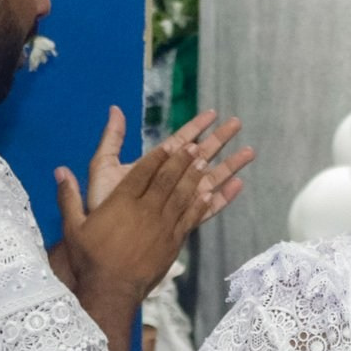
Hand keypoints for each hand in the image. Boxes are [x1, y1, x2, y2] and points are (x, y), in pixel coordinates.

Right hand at [56, 136, 216, 312]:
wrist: (111, 291)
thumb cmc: (90, 260)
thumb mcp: (72, 227)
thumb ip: (68, 197)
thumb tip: (59, 170)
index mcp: (121, 202)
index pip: (143, 172)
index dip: (157, 156)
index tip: (169, 144)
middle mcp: (145, 210)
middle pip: (166, 179)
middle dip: (180, 160)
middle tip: (193, 146)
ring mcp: (162, 227)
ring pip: (181, 195)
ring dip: (193, 177)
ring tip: (204, 161)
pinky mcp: (172, 243)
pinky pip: (190, 218)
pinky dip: (200, 205)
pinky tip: (209, 194)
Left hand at [82, 106, 253, 215]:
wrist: (102, 241)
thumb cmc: (100, 204)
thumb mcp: (103, 167)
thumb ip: (112, 140)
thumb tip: (115, 109)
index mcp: (154, 166)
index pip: (179, 142)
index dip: (196, 126)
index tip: (212, 113)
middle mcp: (169, 182)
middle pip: (200, 156)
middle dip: (219, 139)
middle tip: (237, 123)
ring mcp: (177, 201)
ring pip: (209, 180)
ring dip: (229, 165)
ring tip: (249, 152)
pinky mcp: (182, 221)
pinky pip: (206, 209)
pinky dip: (223, 197)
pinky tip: (238, 185)